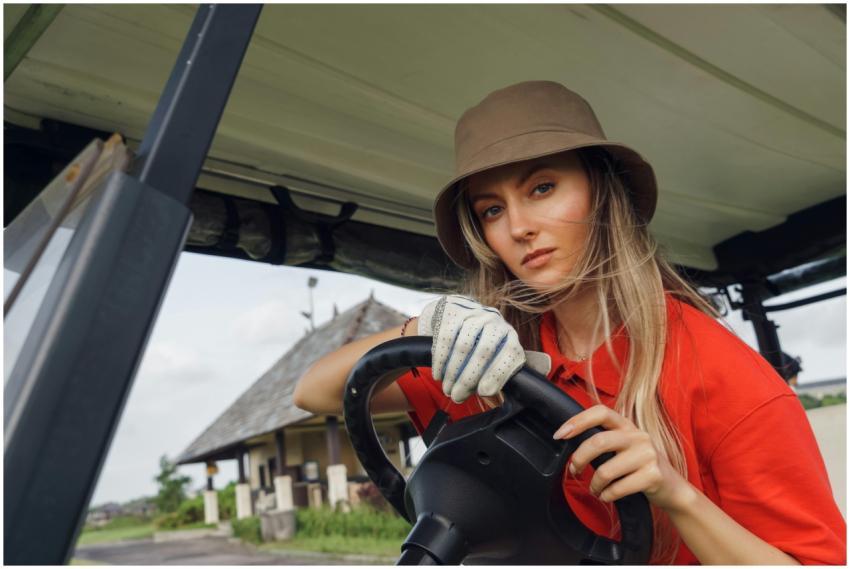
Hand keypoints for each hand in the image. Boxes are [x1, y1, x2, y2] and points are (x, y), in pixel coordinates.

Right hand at [418, 295, 540, 401]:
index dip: (498, 374)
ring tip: (447, 389)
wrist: (462, 313)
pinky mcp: (454, 312)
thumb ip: (495, 375)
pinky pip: (445, 338)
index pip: (510, 354)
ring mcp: (474, 314)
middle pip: (484, 352)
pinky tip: (438, 374)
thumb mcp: (494, 356)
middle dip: (469, 378)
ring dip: (453, 372)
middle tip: (458, 397)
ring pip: (463, 346)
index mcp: (509, 336)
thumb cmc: (480, 344)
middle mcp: (495, 322)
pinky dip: (440, 360)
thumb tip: (490, 396)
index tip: (484, 392)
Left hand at [553, 404, 690, 511]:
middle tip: (573, 470)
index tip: (560, 434)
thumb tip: (570, 441)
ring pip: (606, 470)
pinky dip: (607, 495)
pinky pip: (618, 488)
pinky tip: (607, 496)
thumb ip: (605, 440)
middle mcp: (639, 436)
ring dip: (594, 485)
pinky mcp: (653, 475)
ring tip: (595, 489)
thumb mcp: (625, 447)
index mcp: (628, 426)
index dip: (578, 420)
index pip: (601, 412)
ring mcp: (648, 454)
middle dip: (579, 458)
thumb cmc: (641, 467)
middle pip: (598, 442)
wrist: (673, 489)